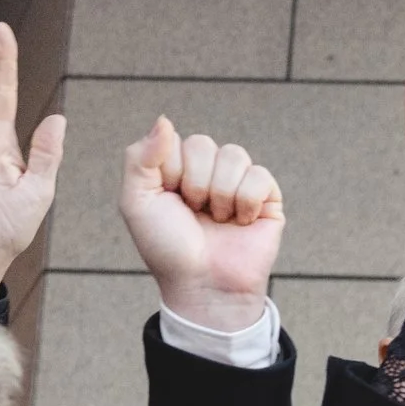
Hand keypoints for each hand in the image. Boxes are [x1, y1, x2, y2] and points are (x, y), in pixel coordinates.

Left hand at [118, 116, 283, 331]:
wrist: (203, 285)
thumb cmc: (168, 248)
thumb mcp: (137, 201)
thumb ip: (140, 157)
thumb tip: (164, 120)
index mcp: (177, 168)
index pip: (177, 140)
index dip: (171, 171)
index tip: (170, 201)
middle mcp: (208, 172)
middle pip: (205, 145)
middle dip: (196, 183)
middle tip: (195, 213)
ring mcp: (239, 184)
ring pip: (234, 155)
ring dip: (221, 194)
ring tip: (218, 219)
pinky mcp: (267, 200)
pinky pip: (259, 176)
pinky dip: (246, 201)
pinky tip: (240, 222)